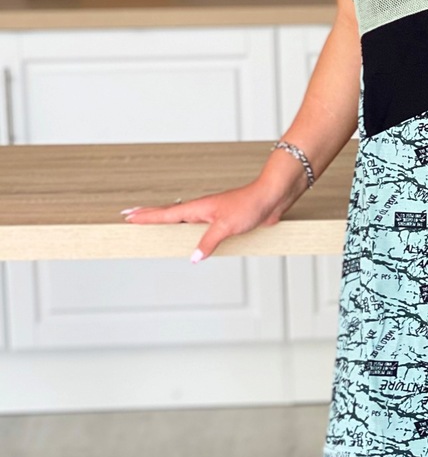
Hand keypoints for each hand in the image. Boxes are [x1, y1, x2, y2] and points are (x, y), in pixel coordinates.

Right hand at [120, 178, 291, 262]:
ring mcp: (211, 215)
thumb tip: (193, 258)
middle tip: (131, 216)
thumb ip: (207, 243)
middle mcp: (201, 210)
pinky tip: (188, 235)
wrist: (271, 197)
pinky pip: (199, 228)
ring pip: (183, 220)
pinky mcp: (223, 221)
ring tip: (152, 224)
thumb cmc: (250, 205)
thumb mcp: (226, 227)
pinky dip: (187, 230)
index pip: (166, 213)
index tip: (128, 215)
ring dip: (167, 221)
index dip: (146, 216)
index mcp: (198, 208)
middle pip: (169, 214)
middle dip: (149, 215)